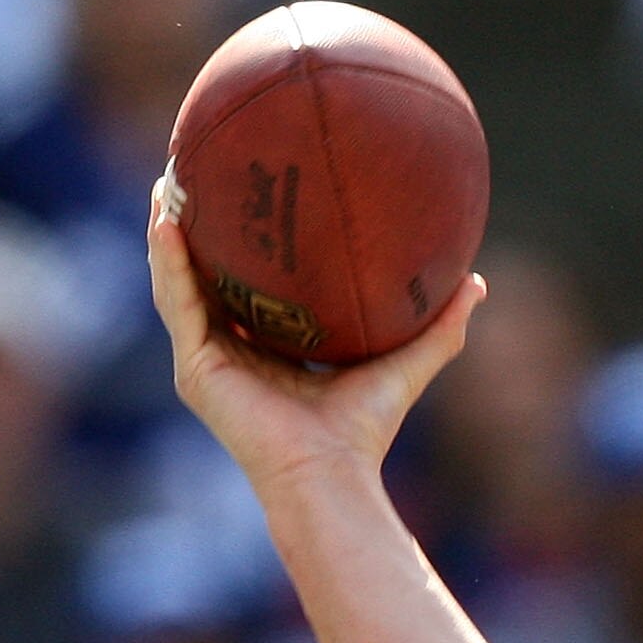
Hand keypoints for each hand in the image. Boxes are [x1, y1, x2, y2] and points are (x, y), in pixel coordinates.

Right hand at [146, 177, 483, 489]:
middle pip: (203, 276)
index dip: (244, 243)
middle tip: (195, 170)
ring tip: (166, 181)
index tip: (249, 191)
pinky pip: (177, 303)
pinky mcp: (195, 369)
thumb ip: (440, 326)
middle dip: (195, 225)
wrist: (333, 472)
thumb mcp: (407, 363)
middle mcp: (231, 352)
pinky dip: (169, 262)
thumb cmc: (367, 429)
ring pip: (178, 283)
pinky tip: (167, 222)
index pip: (249, 285)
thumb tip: (475, 281)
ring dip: (168, 231)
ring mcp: (206, 361)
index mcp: (269, 349)